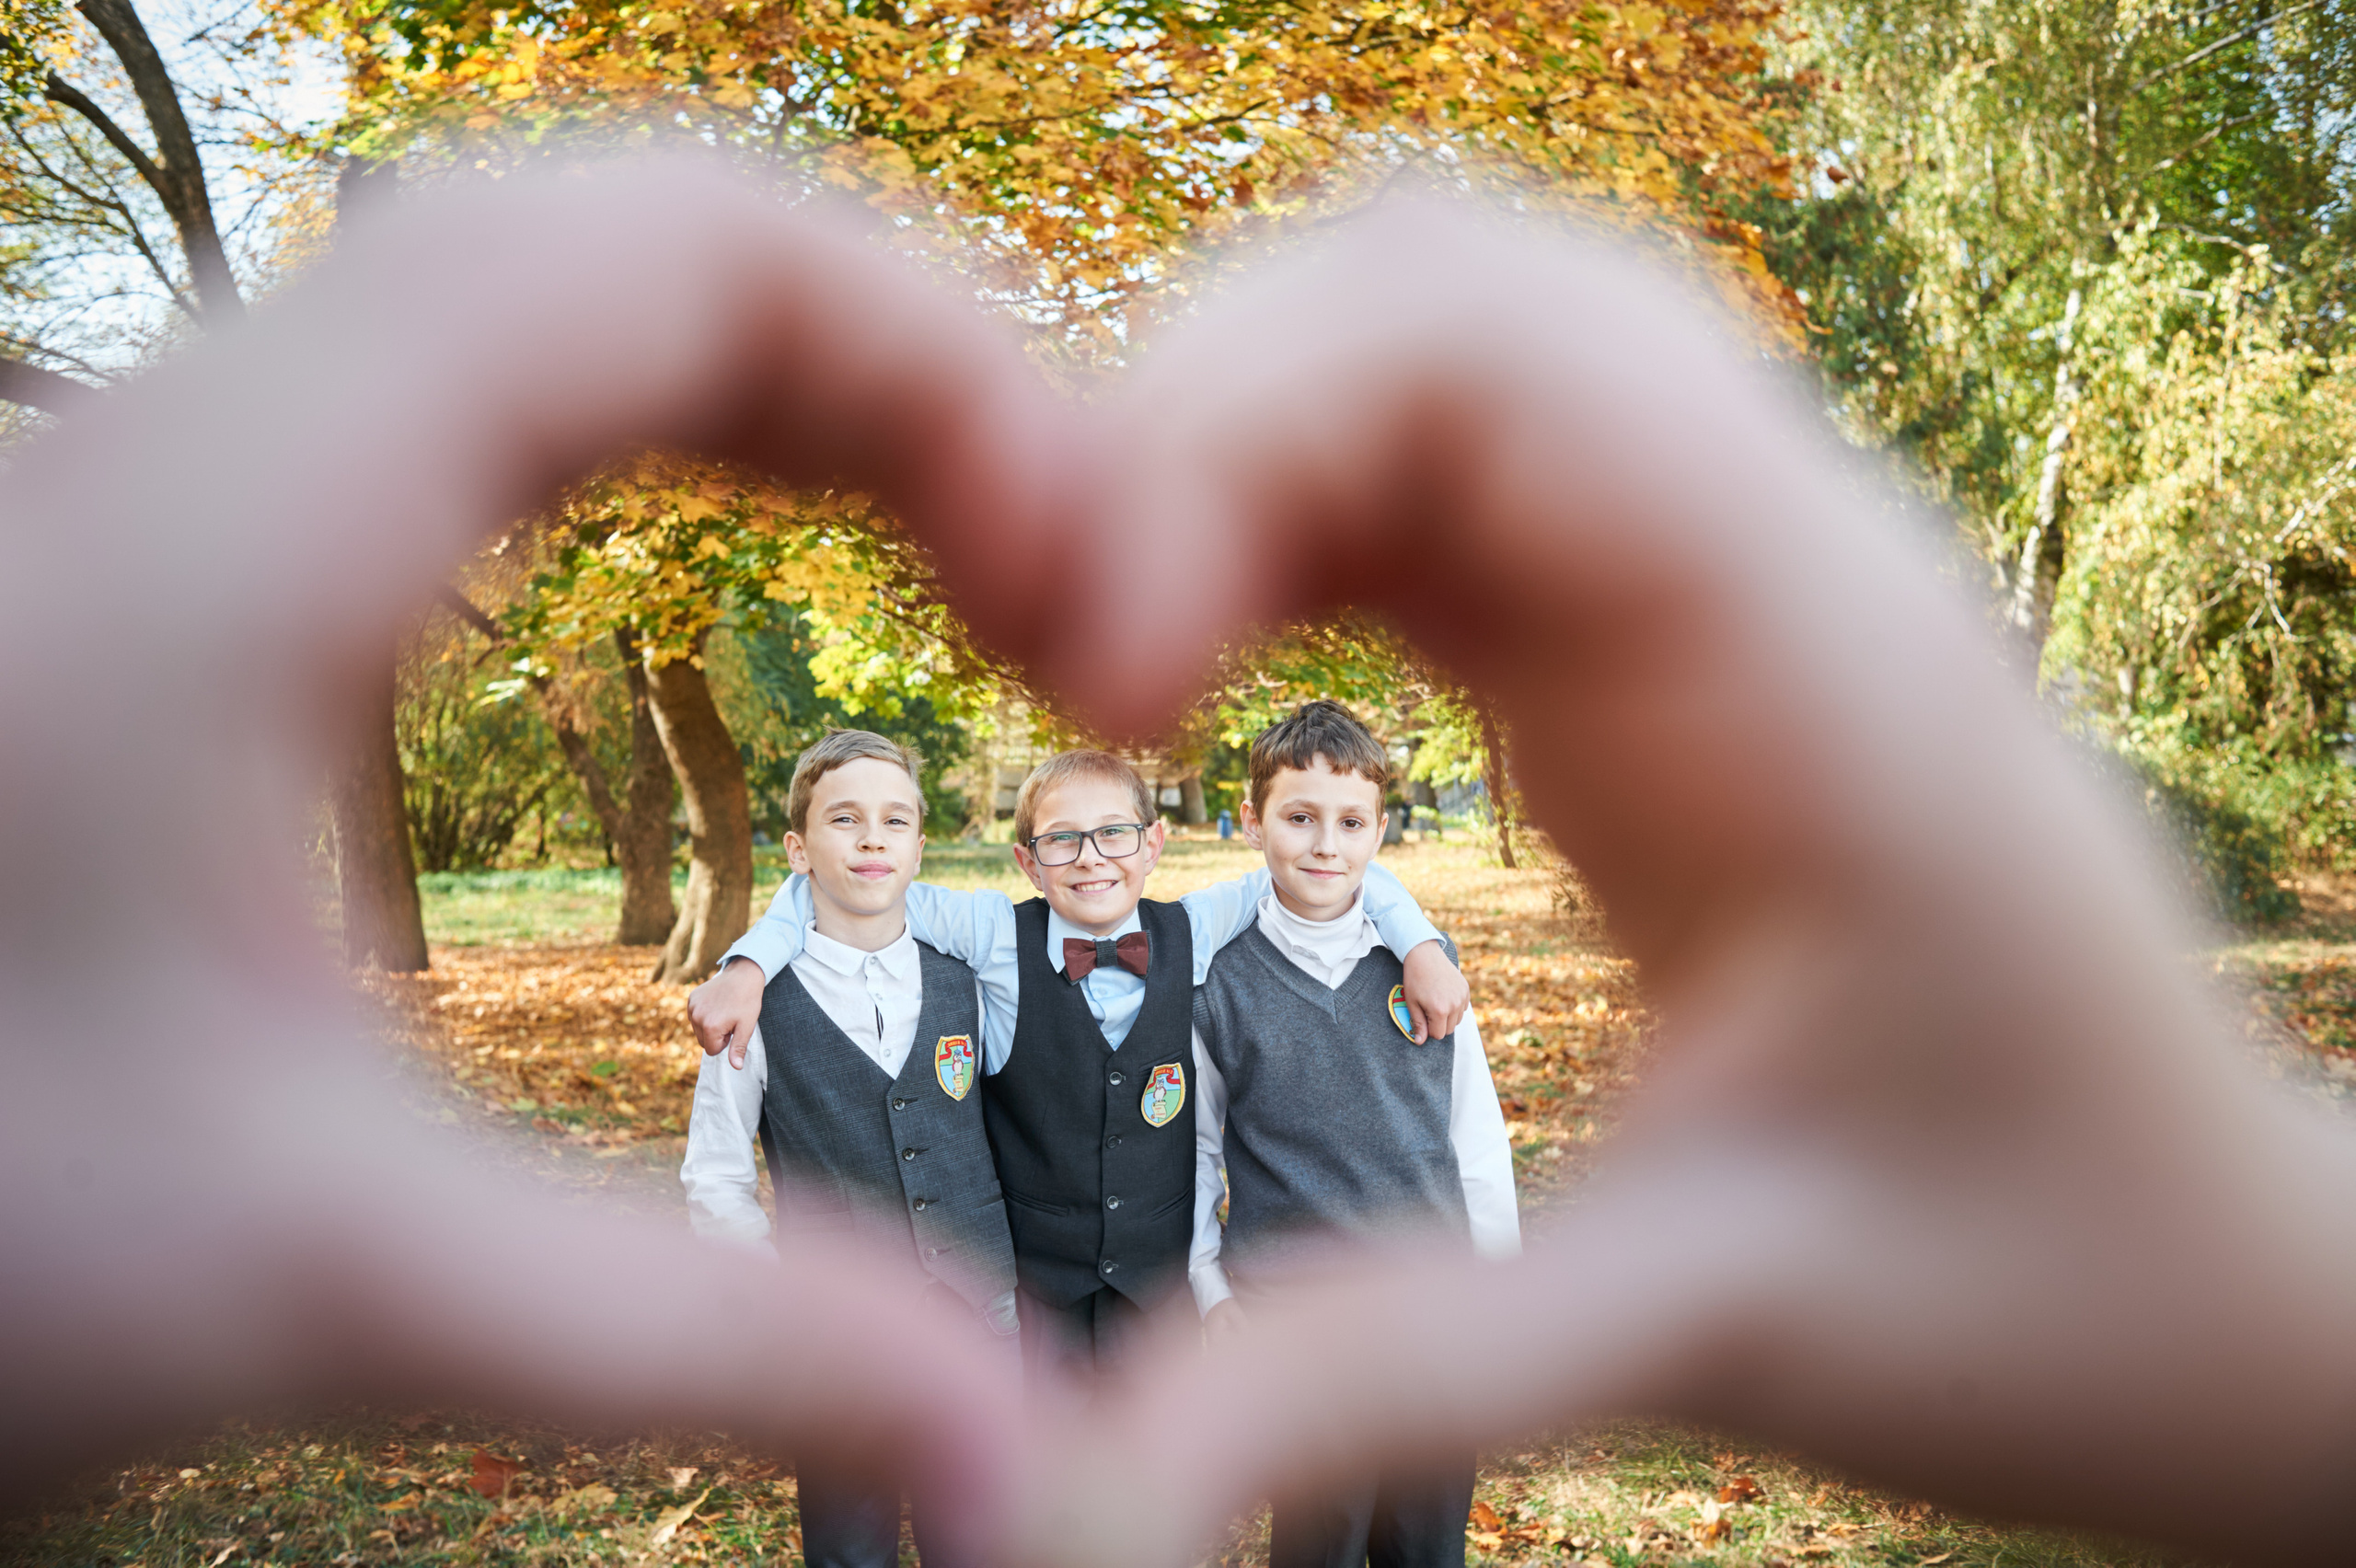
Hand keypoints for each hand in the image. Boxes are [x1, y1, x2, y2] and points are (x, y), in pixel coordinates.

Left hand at [0, 158, 1058, 1504]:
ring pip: (541, 288)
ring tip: (956, 540)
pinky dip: (662, 424)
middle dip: (892, 355)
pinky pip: (465, 389)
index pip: (663, 253)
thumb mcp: (311, 1286)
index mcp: (242, 529)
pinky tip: (734, 550)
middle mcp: (200, 444)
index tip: (1080, 564)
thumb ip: (704, 1339)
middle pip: (624, 230)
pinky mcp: (162, 565)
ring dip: (781, 377)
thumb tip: (1031, 1450)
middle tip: (1055, 562)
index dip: (932, 352)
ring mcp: (175, 485)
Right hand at [689, 957, 766, 1065]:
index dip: (725, 1042)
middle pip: (703, 1042)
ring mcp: (692, 1006)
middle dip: (716, 1036)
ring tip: (724, 1012)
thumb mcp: (747, 1026)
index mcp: (710, 1026)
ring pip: (698, 1029)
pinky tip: (717, 1004)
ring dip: (710, 1026)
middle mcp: (697, 1017)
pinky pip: (694, 1016)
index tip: (733, 1028)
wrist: (743, 975)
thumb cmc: (747, 1001)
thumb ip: (738, 1048)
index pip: (712, 1050)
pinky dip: (704, 1014)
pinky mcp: (691, 998)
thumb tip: (736, 1067)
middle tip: (730, 1020)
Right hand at [973, 204, 2355, 1566]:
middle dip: (1195, 412)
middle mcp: (1775, 552)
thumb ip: (1384, 1373)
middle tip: (1062, 664)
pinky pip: (1462, 450)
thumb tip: (1063, 1495)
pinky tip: (1219, 642)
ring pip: (1444, 333)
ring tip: (1117, 650)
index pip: (1488, 355)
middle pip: (1438, 283)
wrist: (2228, 1274)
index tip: (1093, 685)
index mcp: (1806, 666)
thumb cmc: (2034, 1291)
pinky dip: (1300, 492)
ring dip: (1245, 431)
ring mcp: (1731, 564)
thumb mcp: (1709, 1326)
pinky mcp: (1679, 619)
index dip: (1230, 436)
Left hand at [1396, 938, 1467, 1042]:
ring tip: (1436, 1001)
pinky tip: (1444, 995)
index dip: (1428, 1030)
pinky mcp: (1466, 990)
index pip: (1438, 1035)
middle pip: (1449, 1030)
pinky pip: (1463, 1008)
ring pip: (1457, 1020)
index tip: (1422, 1017)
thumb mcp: (1412, 1003)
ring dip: (1447, 1017)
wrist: (1424, 955)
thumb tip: (1420, 1042)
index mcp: (1440, 1010)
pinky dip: (1454, 1007)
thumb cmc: (1415, 979)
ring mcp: (1462, 997)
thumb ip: (1418, 1024)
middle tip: (1427, 1009)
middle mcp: (1454, 1005)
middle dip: (1438, 1024)